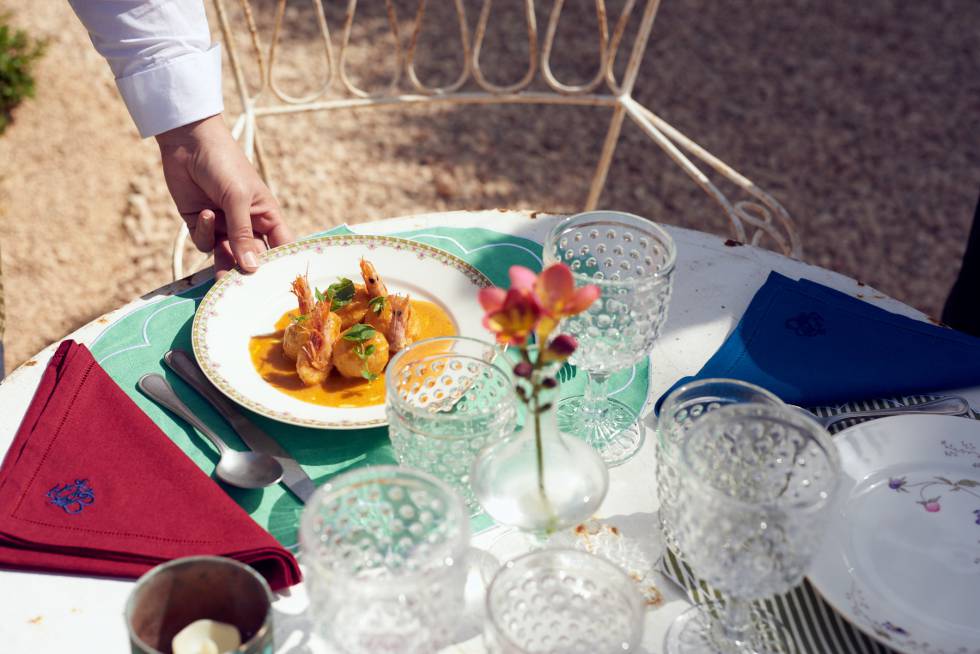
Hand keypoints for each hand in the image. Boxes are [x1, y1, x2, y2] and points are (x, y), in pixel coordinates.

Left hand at [156, 115, 293, 276]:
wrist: (188, 142)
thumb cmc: (224, 164)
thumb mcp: (238, 198)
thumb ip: (242, 234)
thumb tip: (251, 268)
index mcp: (267, 216)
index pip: (281, 247)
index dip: (282, 266)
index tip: (281, 287)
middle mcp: (247, 224)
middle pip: (252, 257)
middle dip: (248, 272)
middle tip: (245, 293)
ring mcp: (224, 225)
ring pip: (227, 257)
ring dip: (224, 265)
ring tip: (221, 281)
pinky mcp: (200, 224)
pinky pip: (205, 242)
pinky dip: (204, 232)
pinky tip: (205, 213)